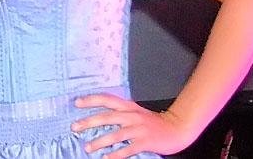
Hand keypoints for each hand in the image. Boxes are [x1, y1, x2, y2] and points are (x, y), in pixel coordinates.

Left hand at [73, 93, 195, 157]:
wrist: (177, 128)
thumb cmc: (153, 122)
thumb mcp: (136, 112)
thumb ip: (120, 112)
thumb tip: (98, 116)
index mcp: (129, 106)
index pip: (107, 99)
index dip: (91, 100)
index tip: (76, 103)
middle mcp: (132, 116)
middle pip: (107, 116)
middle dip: (89, 122)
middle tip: (74, 127)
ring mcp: (139, 129)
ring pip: (116, 134)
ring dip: (100, 141)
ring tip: (88, 147)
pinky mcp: (146, 142)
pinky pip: (128, 149)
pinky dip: (117, 154)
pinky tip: (106, 158)